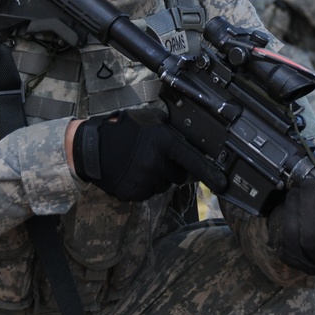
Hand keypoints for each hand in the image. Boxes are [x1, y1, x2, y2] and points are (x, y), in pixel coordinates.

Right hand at [72, 112, 225, 201]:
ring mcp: (144, 179)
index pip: (193, 160)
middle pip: (178, 176)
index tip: (222, 184)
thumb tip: (189, 140)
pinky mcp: (133, 193)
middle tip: (154, 158)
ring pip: (163, 186)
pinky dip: (143, 186)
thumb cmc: (122, 130)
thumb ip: (170, 131)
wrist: (92, 148)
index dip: (210, 174)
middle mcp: (156, 162)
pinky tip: (132, 173)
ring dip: (157, 178)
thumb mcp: (150, 121)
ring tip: (139, 163)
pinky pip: (147, 193)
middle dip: (171, 169)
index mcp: (163, 142)